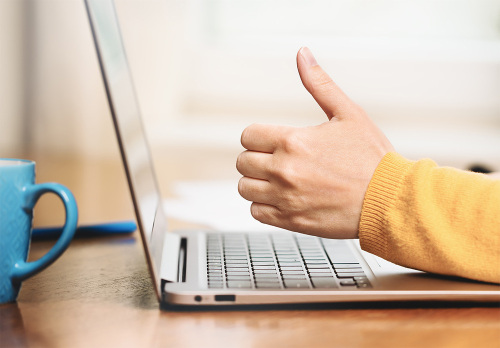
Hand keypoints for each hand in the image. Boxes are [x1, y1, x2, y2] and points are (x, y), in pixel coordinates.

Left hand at [236, 47, 393, 238]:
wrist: (390, 200)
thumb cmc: (373, 158)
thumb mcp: (349, 114)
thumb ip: (320, 84)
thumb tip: (303, 55)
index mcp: (294, 142)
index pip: (248, 136)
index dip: (257, 137)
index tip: (270, 141)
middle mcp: (284, 170)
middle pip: (243, 162)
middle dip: (256, 158)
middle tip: (276, 160)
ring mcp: (286, 198)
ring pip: (245, 188)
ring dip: (257, 183)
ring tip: (278, 180)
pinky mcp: (291, 221)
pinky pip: (257, 213)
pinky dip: (264, 206)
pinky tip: (283, 199)